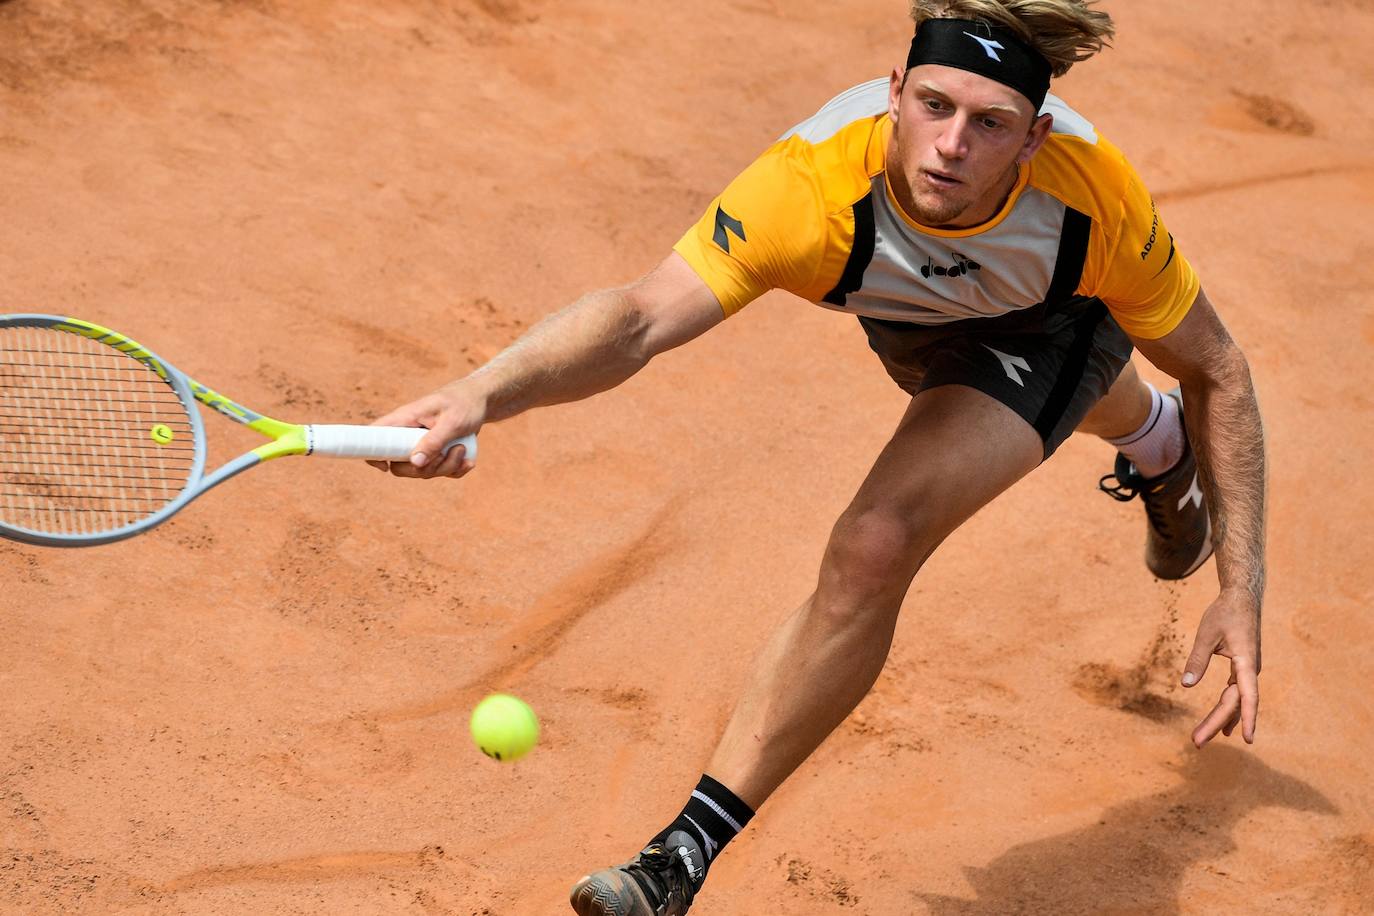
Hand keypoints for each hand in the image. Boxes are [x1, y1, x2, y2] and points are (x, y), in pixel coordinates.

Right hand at [367, 380, 485, 478]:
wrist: (481, 400)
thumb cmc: (465, 404)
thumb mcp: (452, 422)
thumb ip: (433, 441)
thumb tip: (415, 463)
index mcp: (405, 419)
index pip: (374, 435)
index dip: (372, 454)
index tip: (385, 466)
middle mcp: (409, 434)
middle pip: (400, 466)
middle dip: (426, 468)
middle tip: (447, 452)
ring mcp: (422, 445)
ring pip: (422, 470)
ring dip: (446, 467)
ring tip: (462, 448)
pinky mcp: (436, 453)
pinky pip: (439, 471)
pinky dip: (455, 470)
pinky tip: (468, 459)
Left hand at [1181, 589, 1261, 746]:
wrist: (1242, 598)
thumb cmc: (1225, 613)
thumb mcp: (1206, 634)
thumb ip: (1196, 659)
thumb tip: (1185, 685)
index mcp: (1246, 662)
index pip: (1248, 696)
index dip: (1248, 718)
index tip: (1248, 740)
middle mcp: (1250, 670)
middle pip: (1235, 703)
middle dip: (1216, 723)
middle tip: (1196, 743)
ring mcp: (1247, 671)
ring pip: (1235, 701)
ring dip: (1221, 720)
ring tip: (1202, 739)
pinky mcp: (1242, 669)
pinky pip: (1236, 694)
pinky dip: (1227, 710)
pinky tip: (1222, 725)